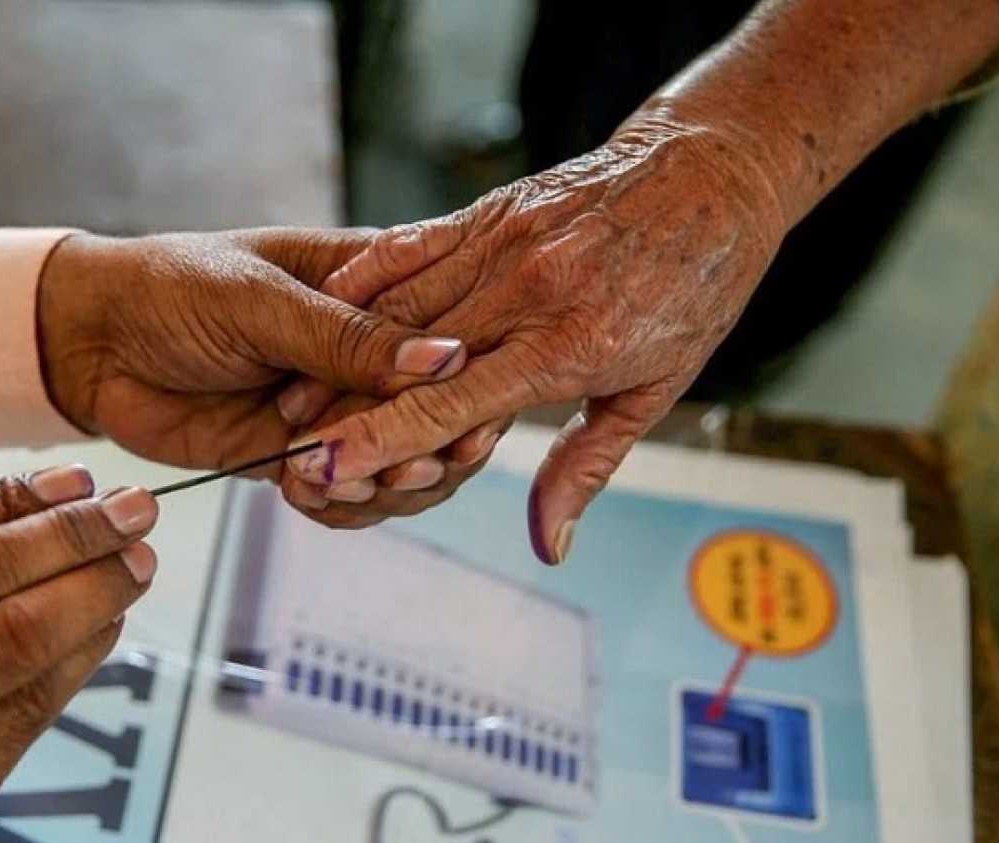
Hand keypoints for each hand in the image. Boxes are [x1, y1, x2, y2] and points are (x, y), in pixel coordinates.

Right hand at [0, 466, 156, 842]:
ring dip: (92, 591)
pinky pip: (28, 707)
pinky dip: (81, 655)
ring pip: (12, 638)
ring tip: (136, 563)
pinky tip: (107, 625)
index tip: (75, 480)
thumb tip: (54, 501)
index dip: (5, 493)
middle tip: (132, 511)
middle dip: (69, 533)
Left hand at [37, 229, 466, 477]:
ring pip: (401, 460)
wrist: (88, 342)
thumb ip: (346, 337)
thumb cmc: (170, 287)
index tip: (466, 419)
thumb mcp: (259, 299)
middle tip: (411, 467)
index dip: (468, 382)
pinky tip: (308, 494)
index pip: (452, 333)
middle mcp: (367, 349)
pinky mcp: (300, 455)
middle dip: (431, 445)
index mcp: (376, 285)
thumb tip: (445, 359)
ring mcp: (337, 406)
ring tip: (352, 484)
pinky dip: (340, 505)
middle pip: (440, 411)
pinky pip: (347, 493)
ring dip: (387, 483)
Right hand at [280, 116, 786, 560]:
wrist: (712, 174)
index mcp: (566, 347)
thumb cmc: (693, 289)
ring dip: (337, 355)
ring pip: (396, 306)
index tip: (324, 472)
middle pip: (406, 362)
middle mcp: (524, 293)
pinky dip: (362, 281)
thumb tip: (548, 544)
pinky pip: (409, 247)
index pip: (450, 407)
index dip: (380, 442)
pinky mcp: (488, 210)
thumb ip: (585, 467)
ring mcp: (502, 244)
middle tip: (286, 451)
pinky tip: (324, 309)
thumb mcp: (655, 390)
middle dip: (340, 411)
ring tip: (290, 398)